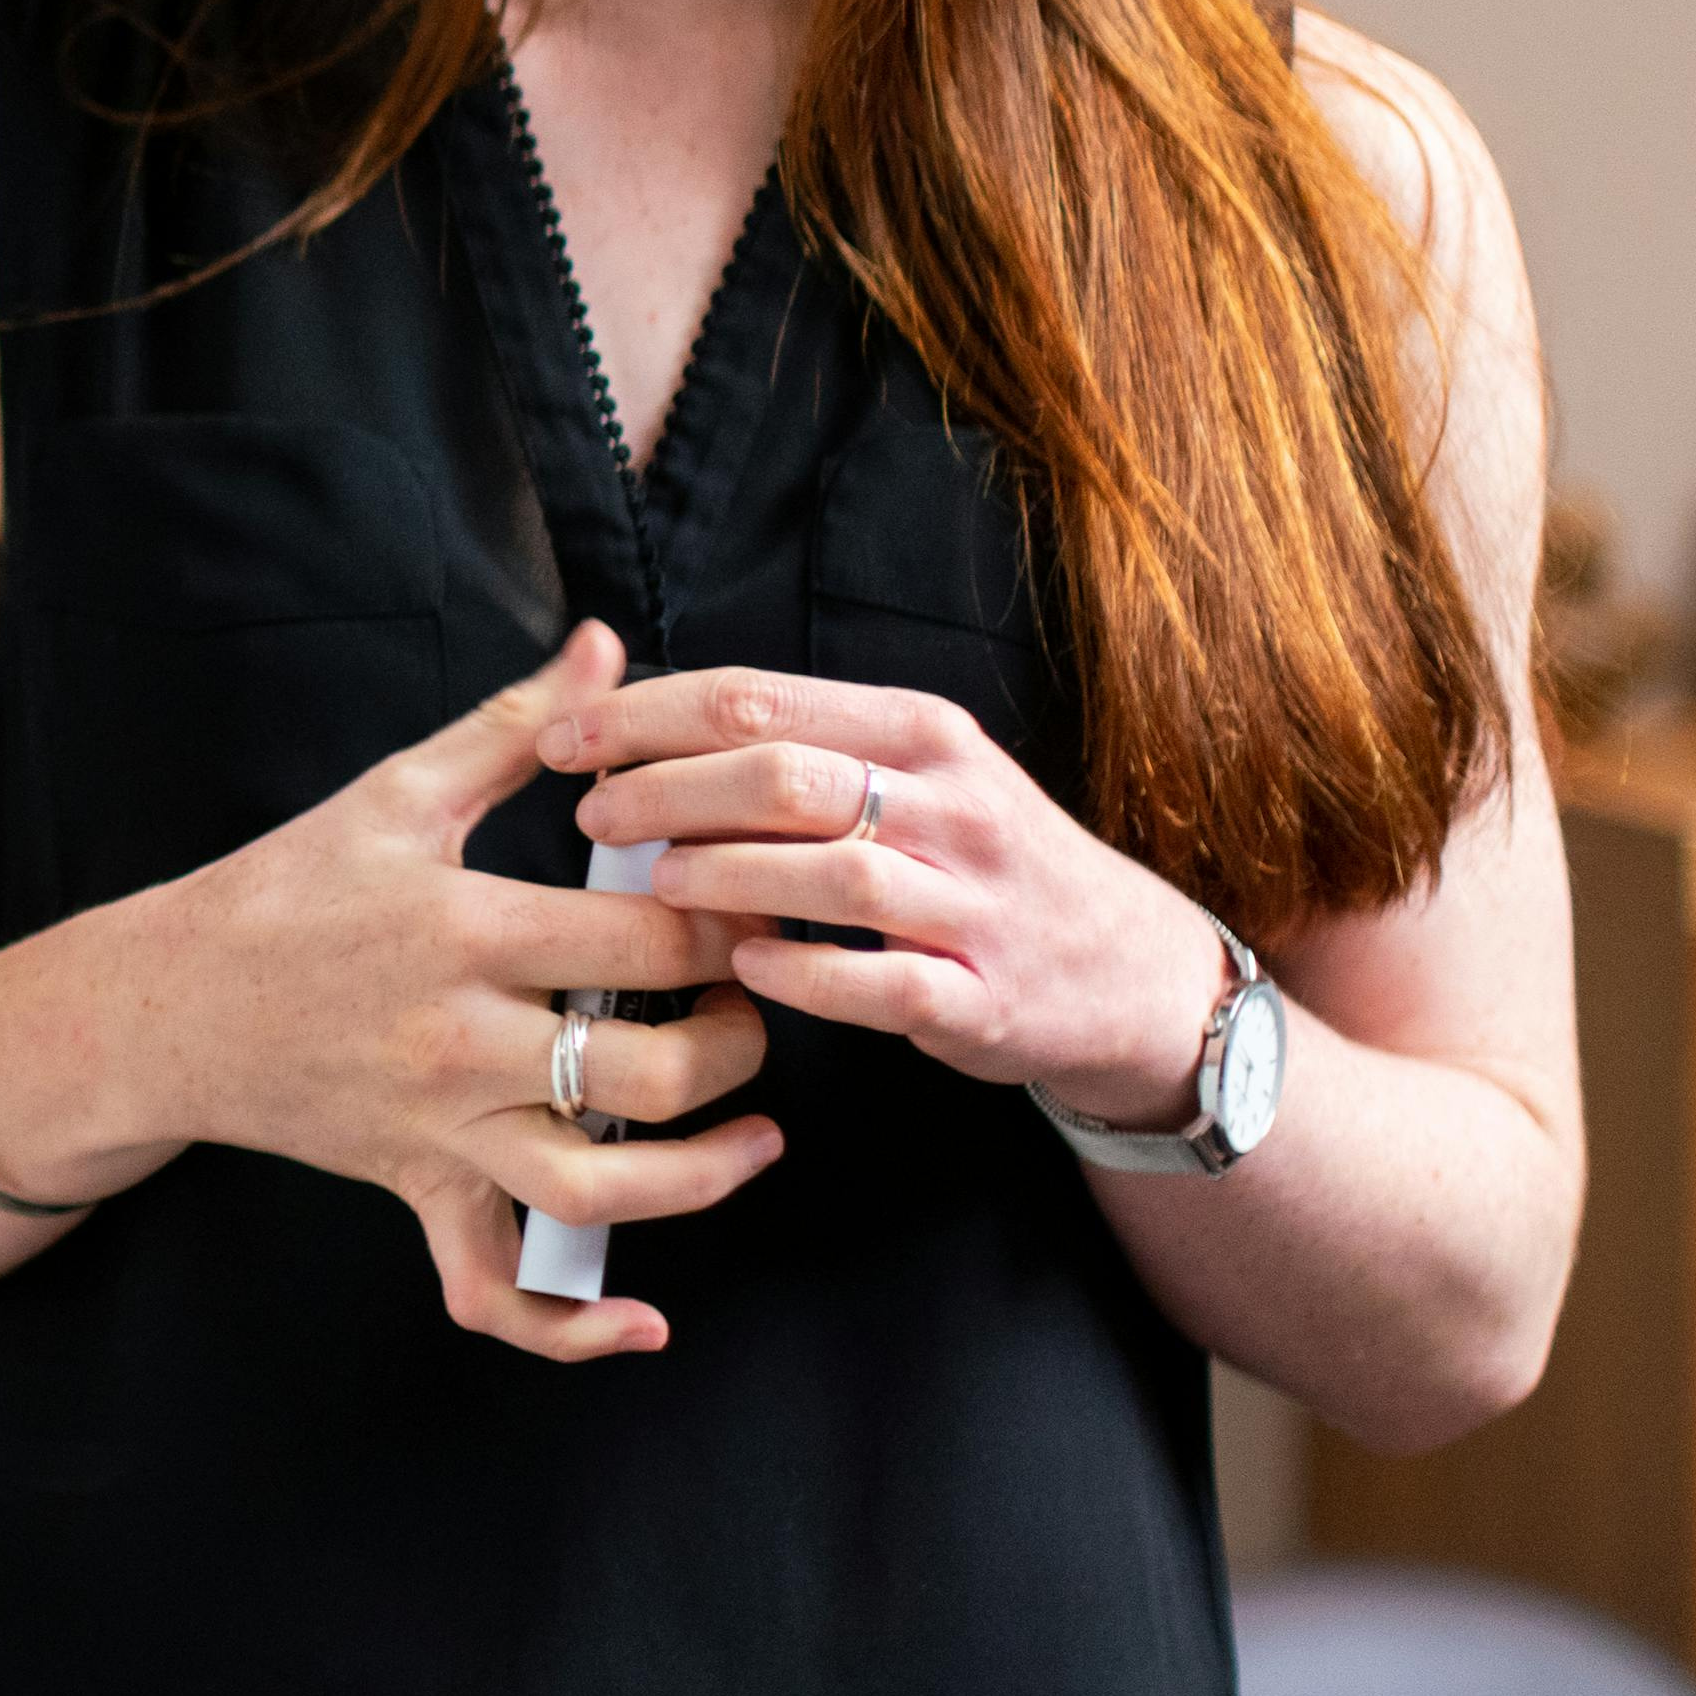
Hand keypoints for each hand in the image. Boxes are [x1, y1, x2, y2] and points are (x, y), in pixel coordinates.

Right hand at [98, 620, 780, 1356]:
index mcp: (464, 930)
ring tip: (756, 1132)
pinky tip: (644, 1322)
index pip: (651, 942)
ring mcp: (440, 1131)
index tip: (761, 903)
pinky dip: (571, 1328)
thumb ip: (516, 726)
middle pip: (652, 1072)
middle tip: (755, 1004)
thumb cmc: (283, 890)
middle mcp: (460, 1042)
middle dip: (738, 1042)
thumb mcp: (395, 793)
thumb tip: (606, 646)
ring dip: (705, 1174)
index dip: (734, 926)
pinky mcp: (418, 1191)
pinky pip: (494, 1291)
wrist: (164, 1004)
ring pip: (602, 1190)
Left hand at [544, 667, 1235, 1126]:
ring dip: (725, 873)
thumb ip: (802, 747)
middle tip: (592, 812)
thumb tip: (644, 728)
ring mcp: (973, 903)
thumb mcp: (916, 775)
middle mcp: (952, 805)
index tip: (565, 737)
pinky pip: (882, 982)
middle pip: (783, 774)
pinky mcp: (982, 995)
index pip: (759, 700)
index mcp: (920, 733)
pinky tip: (743, 965)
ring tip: (653, 882)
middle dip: (667, 788)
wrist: (1129, 971)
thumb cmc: (981, 862)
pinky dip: (804, 972)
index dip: (646, 714)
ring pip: (831, 871)